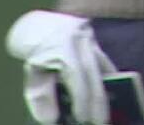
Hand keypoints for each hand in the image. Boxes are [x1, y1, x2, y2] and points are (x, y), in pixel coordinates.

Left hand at [5, 10, 115, 124]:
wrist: (41, 27)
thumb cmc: (38, 55)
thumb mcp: (33, 75)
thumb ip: (41, 96)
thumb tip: (50, 119)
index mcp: (62, 46)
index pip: (75, 74)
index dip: (81, 97)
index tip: (83, 117)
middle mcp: (79, 39)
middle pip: (93, 72)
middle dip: (98, 100)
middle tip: (100, 121)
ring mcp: (91, 39)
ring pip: (103, 67)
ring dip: (106, 91)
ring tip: (106, 113)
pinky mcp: (97, 42)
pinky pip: (105, 64)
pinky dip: (107, 81)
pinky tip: (110, 96)